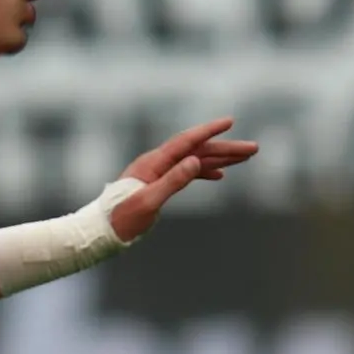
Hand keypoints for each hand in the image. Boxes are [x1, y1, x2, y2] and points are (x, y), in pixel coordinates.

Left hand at [109, 117, 257, 241]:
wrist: (100, 232)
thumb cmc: (121, 219)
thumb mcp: (149, 202)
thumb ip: (172, 181)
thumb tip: (196, 161)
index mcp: (153, 163)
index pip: (185, 142)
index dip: (209, 131)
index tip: (230, 121)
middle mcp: (156, 164)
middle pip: (196, 151)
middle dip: (225, 148)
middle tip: (254, 148)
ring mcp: (157, 173)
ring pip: (194, 161)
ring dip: (219, 159)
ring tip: (245, 158)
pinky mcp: (157, 185)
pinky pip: (186, 173)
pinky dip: (204, 173)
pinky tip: (220, 176)